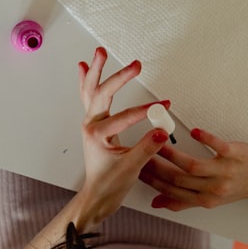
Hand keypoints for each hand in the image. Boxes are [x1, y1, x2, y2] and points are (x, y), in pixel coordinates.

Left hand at [76, 47, 169, 225]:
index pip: (125, 117)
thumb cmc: (110, 184)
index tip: (164, 108)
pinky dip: (86, 81)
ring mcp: (91, 122)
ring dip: (96, 70)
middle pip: (103, 93)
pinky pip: (89, 97)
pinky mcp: (95, 123)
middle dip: (120, 77)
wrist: (97, 196)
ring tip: (100, 52)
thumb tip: (161, 130)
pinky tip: (83, 67)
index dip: (147, 112)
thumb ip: (146, 148)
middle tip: (136, 65)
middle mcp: (91, 124)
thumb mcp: (131, 168)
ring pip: (91, 90)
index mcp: (97, 134)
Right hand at [139, 128, 247, 210]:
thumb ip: (182, 201)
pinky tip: (194, 132)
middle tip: (140, 153)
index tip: (135, 169)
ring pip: (193, 166)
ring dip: (173, 155)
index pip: (172, 192)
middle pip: (178, 179)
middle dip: (156, 168)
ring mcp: (225, 171)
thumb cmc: (240, 186)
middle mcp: (213, 188)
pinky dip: (206, 139)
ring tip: (158, 142)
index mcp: (205, 200)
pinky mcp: (236, 154)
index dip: (152, 182)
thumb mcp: (211, 199)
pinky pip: (219, 147)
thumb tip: (157, 203)